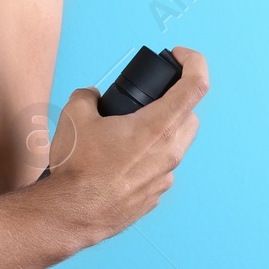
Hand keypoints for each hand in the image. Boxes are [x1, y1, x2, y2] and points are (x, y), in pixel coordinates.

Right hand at [45, 47, 207, 243]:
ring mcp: (166, 177)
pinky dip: (146, 159)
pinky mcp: (155, 195)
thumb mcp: (74, 114)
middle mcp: (170, 152)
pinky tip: (117, 161)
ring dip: (159, 132)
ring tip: (125, 134)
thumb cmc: (78, 166)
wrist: (72, 213)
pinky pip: (159, 168)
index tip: (181, 55)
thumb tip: (92, 97)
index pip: (196, 85)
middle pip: (190, 116)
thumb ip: (88, 96)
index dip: (194, 61)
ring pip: (175, 144)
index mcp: (158, 126)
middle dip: (174, 101)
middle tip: (147, 100)